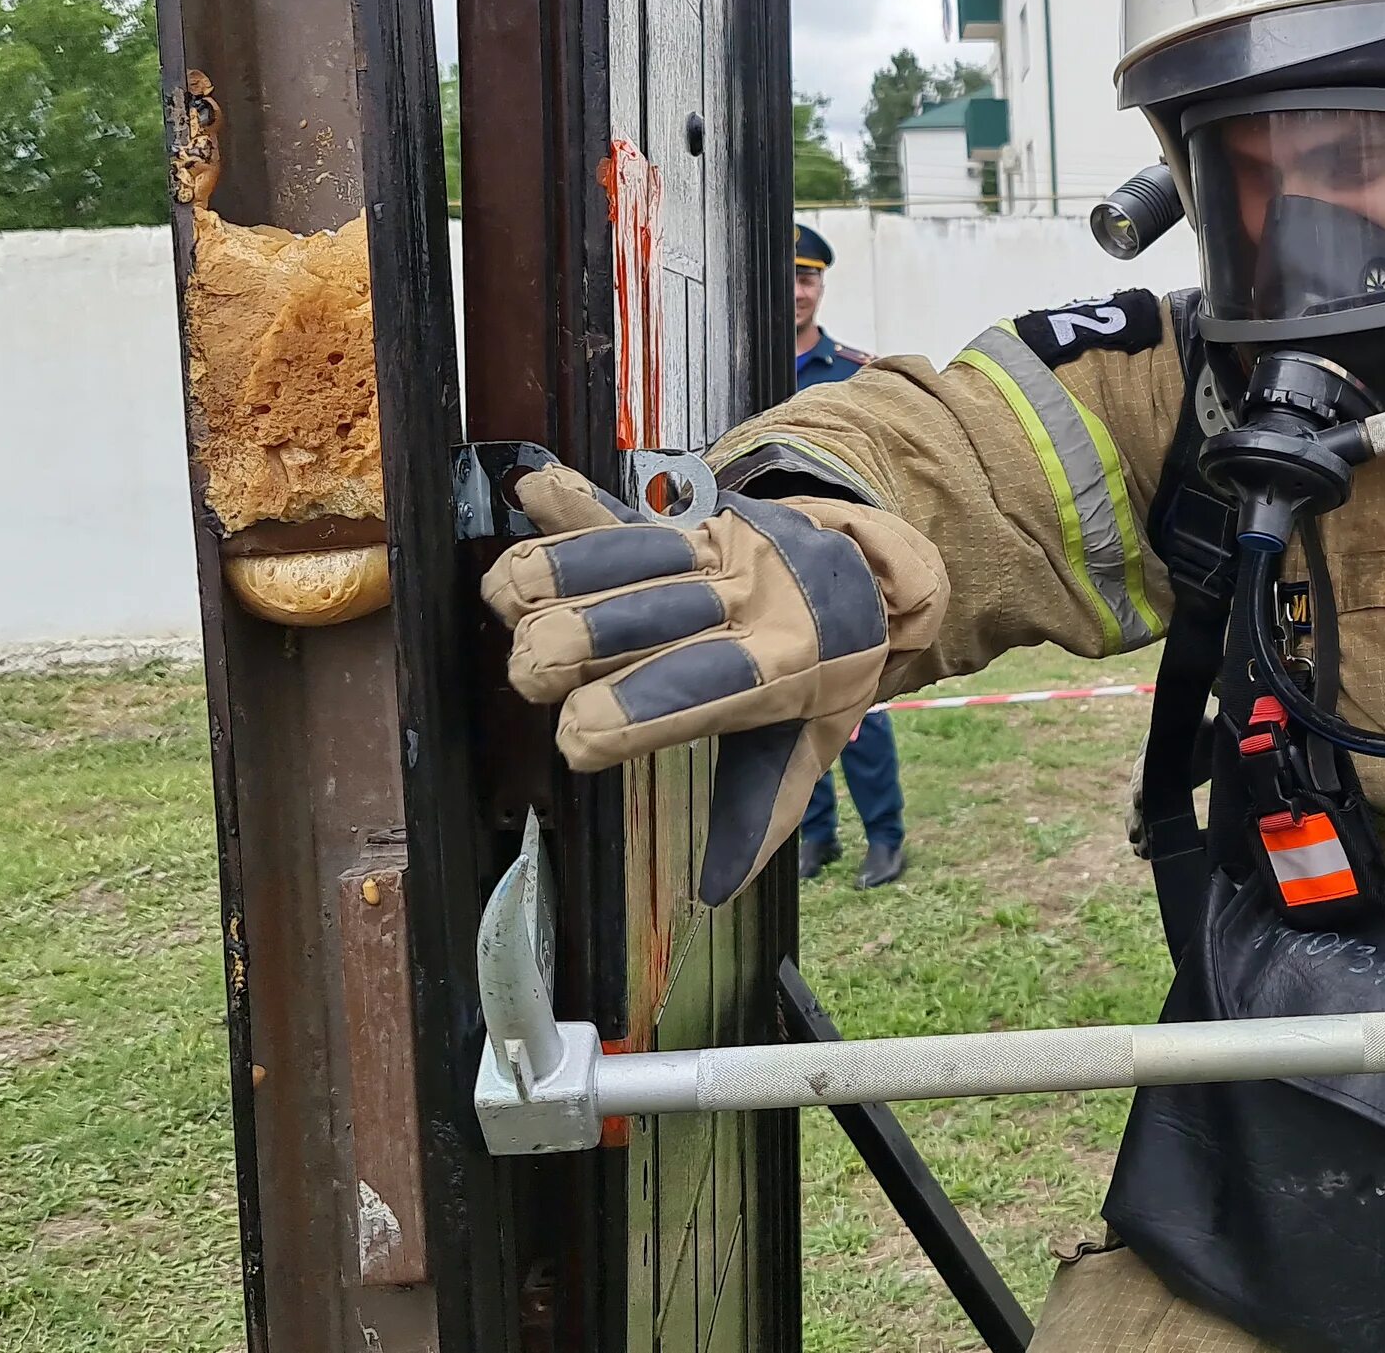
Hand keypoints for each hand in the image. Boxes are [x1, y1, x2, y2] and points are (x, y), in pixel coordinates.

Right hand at [481, 464, 941, 902]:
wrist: (869, 562)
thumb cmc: (833, 663)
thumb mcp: (816, 736)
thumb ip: (763, 809)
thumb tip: (713, 892)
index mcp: (785, 665)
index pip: (693, 687)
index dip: (617, 718)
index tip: (575, 744)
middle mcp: (743, 601)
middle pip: (624, 621)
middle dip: (555, 653)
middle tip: (540, 677)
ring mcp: (710, 550)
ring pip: (607, 555)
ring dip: (543, 581)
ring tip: (515, 608)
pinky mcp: (683, 518)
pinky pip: (617, 508)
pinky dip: (569, 501)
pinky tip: (534, 492)